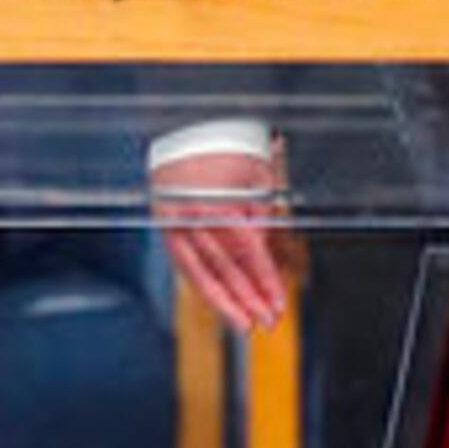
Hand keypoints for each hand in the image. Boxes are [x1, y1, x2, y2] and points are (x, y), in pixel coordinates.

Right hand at [154, 131, 289, 334]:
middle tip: (269, 322)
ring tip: (247, 323)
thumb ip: (268, 219)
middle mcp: (195, 214)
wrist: (186, 124)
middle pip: (227, 267)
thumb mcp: (260, 176)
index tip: (278, 304)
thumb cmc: (229, 145)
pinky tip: (222, 304)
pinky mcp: (166, 226)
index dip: (265, 282)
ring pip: (204, 271)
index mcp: (221, 200)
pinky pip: (187, 265)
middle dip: (250, 298)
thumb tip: (281, 259)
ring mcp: (177, 222)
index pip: (248, 252)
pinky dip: (205, 286)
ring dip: (229, 301)